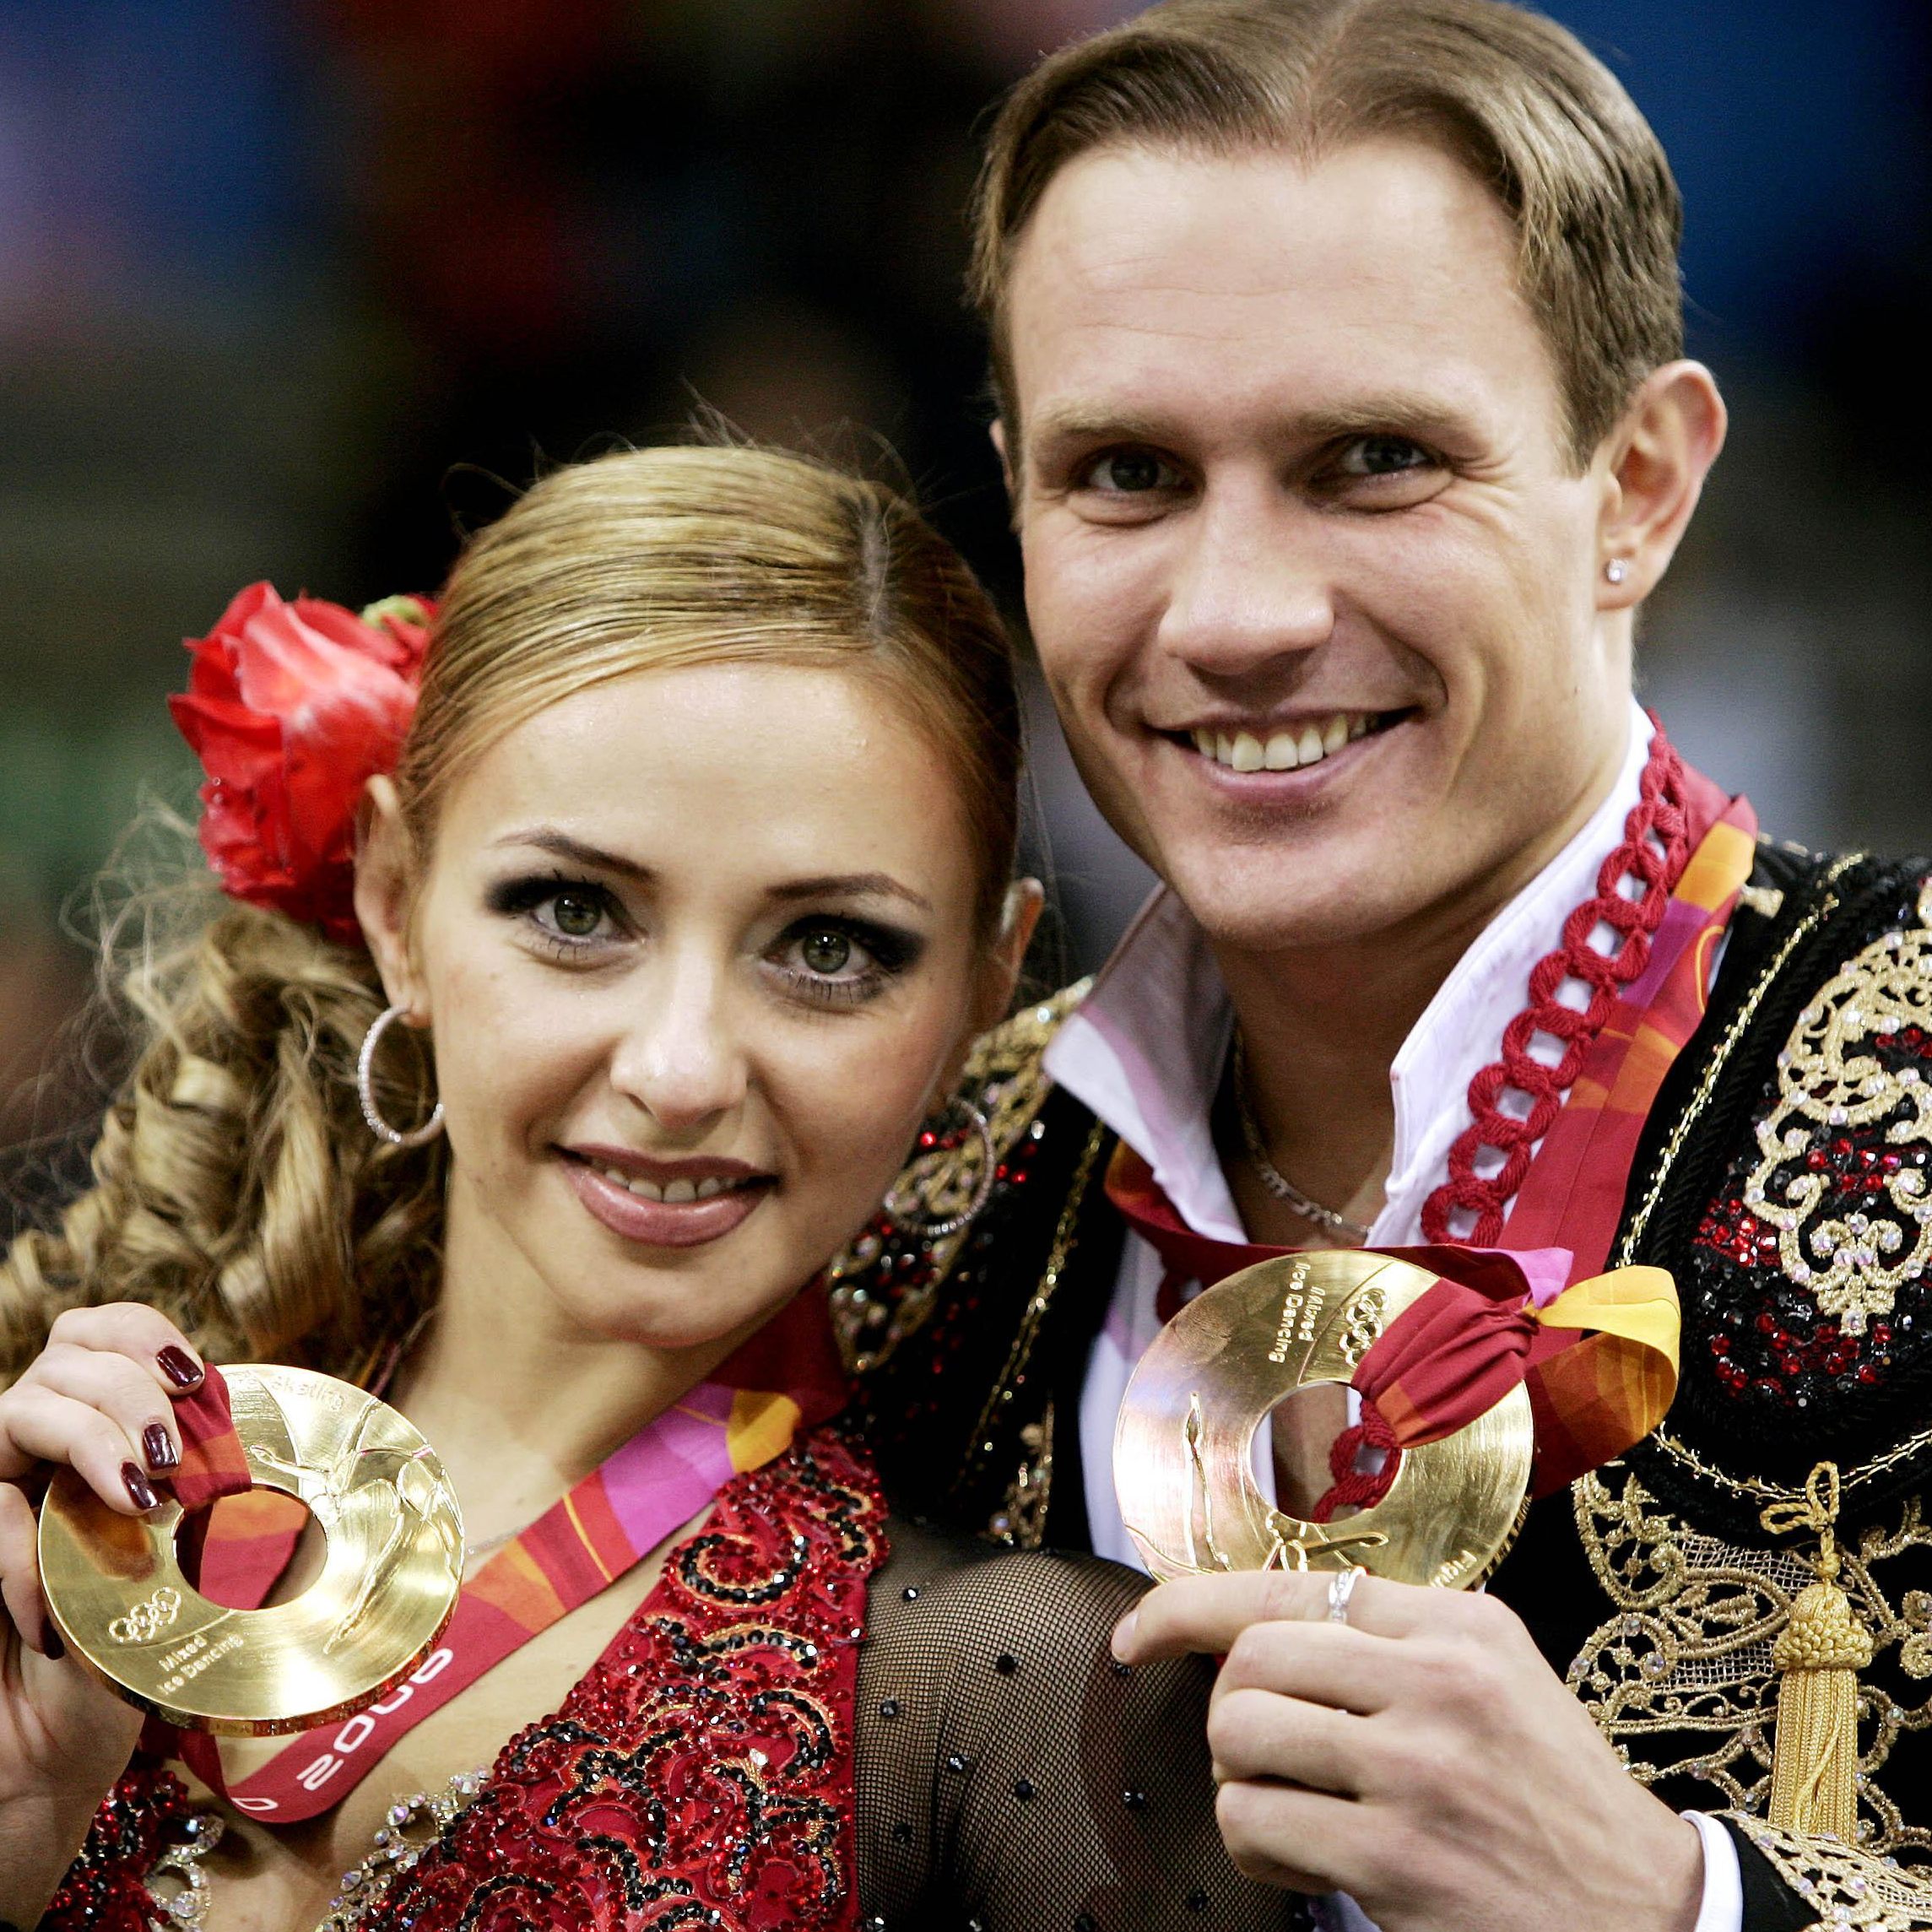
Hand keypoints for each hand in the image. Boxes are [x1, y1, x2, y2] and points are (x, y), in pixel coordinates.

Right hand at [0, 1305, 207, 1915]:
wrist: (48, 1755)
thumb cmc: (131, 1653)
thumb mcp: (192, 1564)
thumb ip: (213, 1501)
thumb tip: (306, 1462)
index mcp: (93, 1430)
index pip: (99, 1332)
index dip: (143, 1334)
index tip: (198, 1376)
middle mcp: (34, 1447)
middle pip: (65, 1355)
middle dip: (130, 1391)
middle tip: (173, 1461)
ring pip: (17, 1409)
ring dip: (90, 1440)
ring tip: (142, 1500)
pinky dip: (28, 1552)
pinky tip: (60, 1611)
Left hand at [1115, 1570, 1704, 1931]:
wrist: (1647, 1916)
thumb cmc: (1549, 1794)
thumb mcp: (1494, 1679)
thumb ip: (1391, 1640)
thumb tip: (1248, 1626)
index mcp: (1459, 1626)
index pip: (1284, 1588)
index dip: (1188, 1605)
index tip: (1139, 1633)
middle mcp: (1440, 1682)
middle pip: (1250, 1661)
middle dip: (1231, 1712)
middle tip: (1263, 1753)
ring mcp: (1418, 1771)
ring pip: (1240, 1738)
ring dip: (1241, 1781)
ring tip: (1289, 1807)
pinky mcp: (1397, 1862)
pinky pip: (1254, 1823)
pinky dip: (1254, 1847)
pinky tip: (1302, 1861)